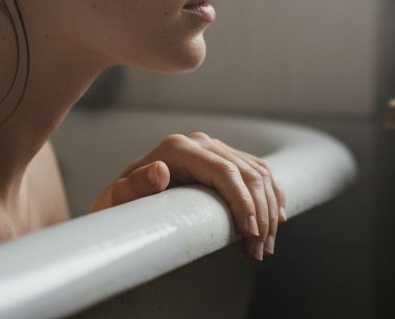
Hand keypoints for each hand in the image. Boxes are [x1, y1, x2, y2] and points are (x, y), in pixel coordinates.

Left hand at [88, 132, 286, 260]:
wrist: (122, 199)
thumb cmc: (119, 205)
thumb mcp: (117, 199)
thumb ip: (134, 186)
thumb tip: (159, 171)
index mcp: (177, 148)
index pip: (224, 171)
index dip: (243, 201)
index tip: (250, 232)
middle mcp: (199, 142)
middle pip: (247, 173)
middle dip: (259, 214)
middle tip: (258, 251)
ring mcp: (214, 148)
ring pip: (258, 173)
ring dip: (269, 211)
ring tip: (264, 247)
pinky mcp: (224, 158)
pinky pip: (258, 171)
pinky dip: (272, 195)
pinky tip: (277, 219)